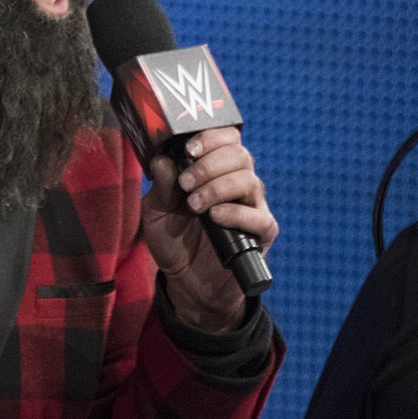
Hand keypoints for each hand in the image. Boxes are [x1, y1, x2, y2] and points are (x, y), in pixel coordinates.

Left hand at [142, 127, 276, 333]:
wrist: (186, 281)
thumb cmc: (174, 239)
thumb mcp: (156, 211)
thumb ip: (161, 186)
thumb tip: (163, 159)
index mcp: (214, 170)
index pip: (227, 138)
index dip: (211, 137)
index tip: (189, 149)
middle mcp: (237, 183)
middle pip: (239, 155)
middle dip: (208, 165)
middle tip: (186, 183)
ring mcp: (251, 207)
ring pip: (249, 181)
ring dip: (218, 188)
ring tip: (195, 205)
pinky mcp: (261, 234)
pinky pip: (260, 217)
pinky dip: (237, 214)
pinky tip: (215, 217)